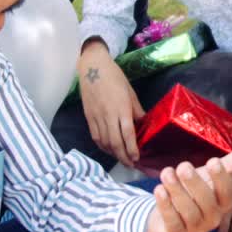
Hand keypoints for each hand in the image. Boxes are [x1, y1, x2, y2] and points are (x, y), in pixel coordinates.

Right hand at [80, 41, 145, 166]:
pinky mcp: (88, 117)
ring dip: (113, 153)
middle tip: (130, 164)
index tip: (137, 158)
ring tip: (121, 159)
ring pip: (104, 142)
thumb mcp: (130, 92)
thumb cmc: (114, 77)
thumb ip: (136, 110)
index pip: (128, 134)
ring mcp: (96, 117)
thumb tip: (143, 124)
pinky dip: (102, 146)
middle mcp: (108, 115)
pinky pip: (95, 136)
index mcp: (121, 108)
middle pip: (115, 142)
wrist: (92, 67)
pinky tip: (108, 149)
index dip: (132, 149)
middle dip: (123, 156)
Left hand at [146, 140, 231, 231]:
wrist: (169, 216)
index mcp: (223, 204)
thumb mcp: (212, 176)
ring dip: (177, 191)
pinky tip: (159, 189)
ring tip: (166, 173)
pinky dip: (165, 205)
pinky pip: (172, 221)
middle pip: (205, 202)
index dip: (220, 179)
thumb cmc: (195, 192)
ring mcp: (194, 229)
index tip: (214, 161)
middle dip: (194, 184)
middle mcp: (211, 219)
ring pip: (188, 211)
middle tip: (183, 166)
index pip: (226, 193)